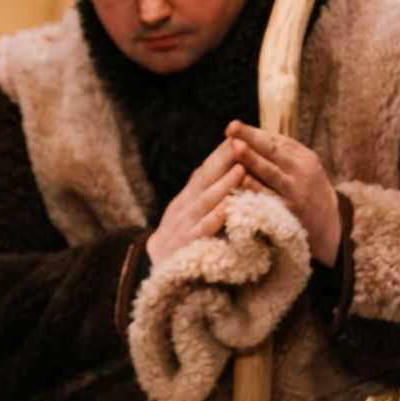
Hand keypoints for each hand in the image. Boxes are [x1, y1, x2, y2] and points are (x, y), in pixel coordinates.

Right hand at [147, 139, 245, 266]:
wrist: (158, 265)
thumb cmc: (183, 233)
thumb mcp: (189, 208)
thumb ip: (204, 189)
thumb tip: (224, 162)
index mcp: (188, 196)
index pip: (205, 169)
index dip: (220, 153)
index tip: (237, 135)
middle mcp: (185, 206)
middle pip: (205, 179)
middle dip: (222, 160)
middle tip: (240, 142)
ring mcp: (185, 224)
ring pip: (206, 200)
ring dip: (224, 184)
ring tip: (241, 168)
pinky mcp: (188, 244)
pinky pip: (204, 228)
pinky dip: (216, 216)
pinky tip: (229, 206)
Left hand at [226, 121, 341, 265]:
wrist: (329, 225)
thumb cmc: (305, 190)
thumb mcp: (301, 168)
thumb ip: (280, 154)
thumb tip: (246, 135)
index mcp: (304, 157)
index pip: (276, 141)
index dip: (253, 132)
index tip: (232, 124)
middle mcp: (302, 171)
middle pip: (273, 151)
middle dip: (250, 138)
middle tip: (231, 128)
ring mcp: (296, 190)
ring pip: (270, 172)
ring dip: (252, 159)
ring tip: (235, 147)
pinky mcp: (290, 210)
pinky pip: (269, 197)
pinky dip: (254, 188)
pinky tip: (239, 180)